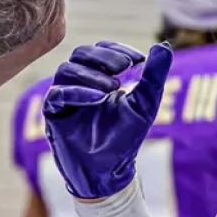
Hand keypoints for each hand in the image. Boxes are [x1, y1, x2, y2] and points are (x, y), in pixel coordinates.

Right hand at [42, 41, 171, 200]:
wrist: (109, 170)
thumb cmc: (126, 136)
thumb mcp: (145, 103)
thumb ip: (154, 75)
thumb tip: (163, 45)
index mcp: (98, 76)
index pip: (100, 49)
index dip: (117, 50)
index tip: (138, 60)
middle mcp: (78, 83)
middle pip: (80, 53)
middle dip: (103, 57)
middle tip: (124, 67)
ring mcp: (63, 97)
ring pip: (67, 70)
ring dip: (92, 75)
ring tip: (114, 88)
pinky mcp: (53, 114)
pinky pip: (57, 94)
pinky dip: (78, 92)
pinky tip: (98, 98)